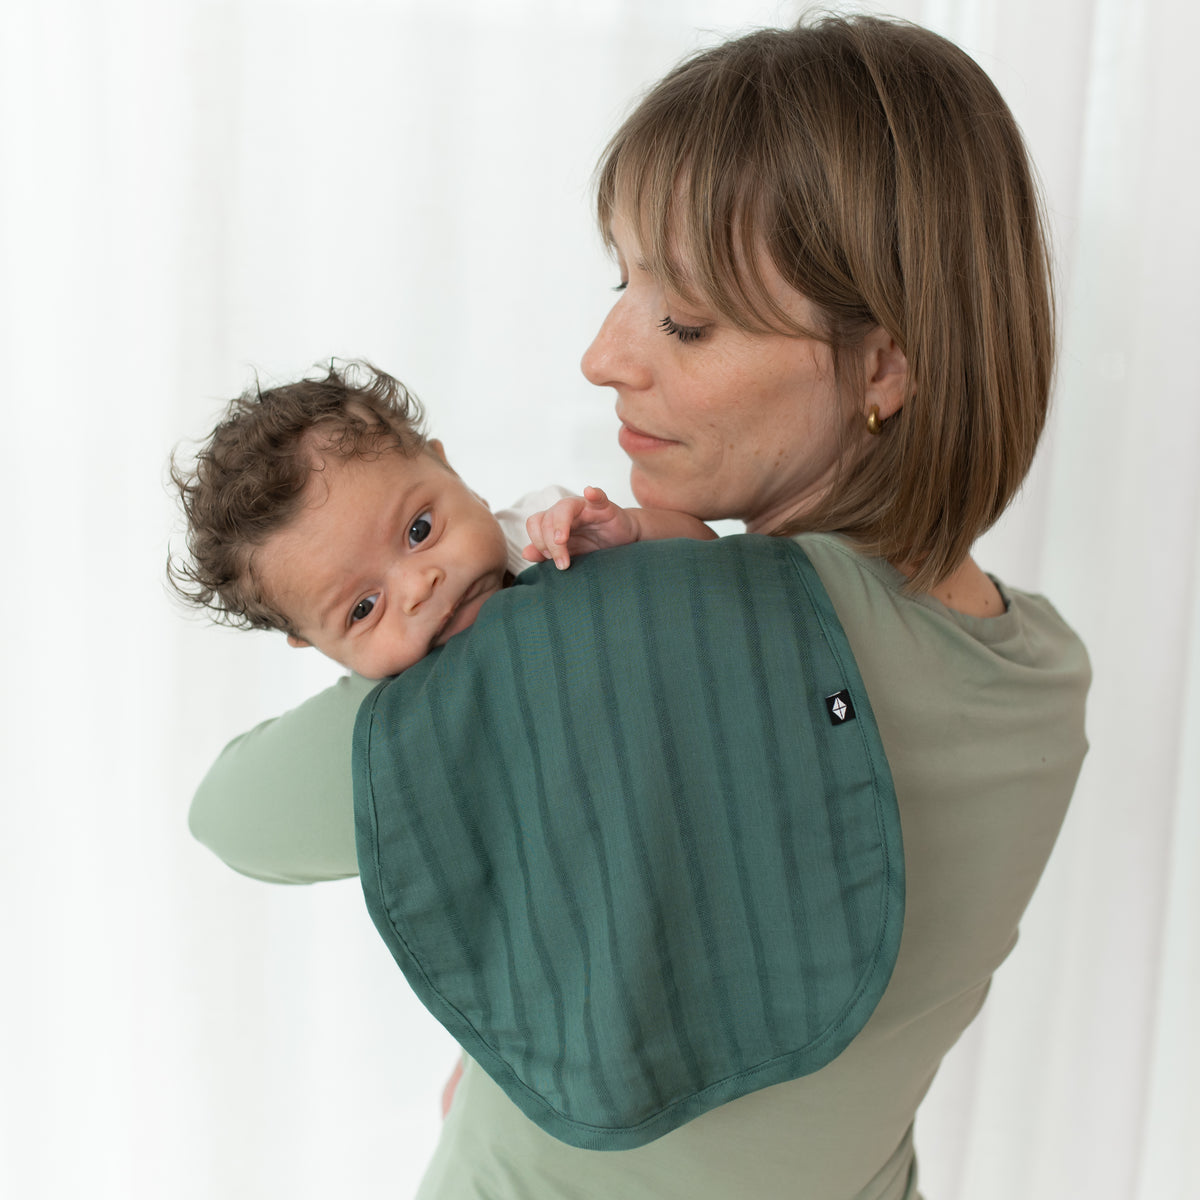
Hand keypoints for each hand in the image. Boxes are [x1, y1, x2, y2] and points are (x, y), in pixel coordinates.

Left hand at [523, 486, 639, 568]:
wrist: (622, 542)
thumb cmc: (594, 545)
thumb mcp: (569, 553)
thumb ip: (546, 554)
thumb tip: (526, 553)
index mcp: (554, 521)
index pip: (534, 523)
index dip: (537, 540)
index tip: (548, 560)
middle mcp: (566, 511)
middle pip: (546, 518)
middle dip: (549, 543)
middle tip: (562, 564)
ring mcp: (585, 507)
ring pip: (564, 507)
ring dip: (560, 526)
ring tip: (562, 542)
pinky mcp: (604, 507)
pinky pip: (598, 496)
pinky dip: (593, 493)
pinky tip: (589, 492)